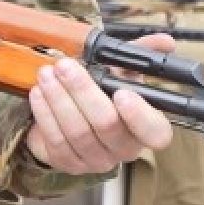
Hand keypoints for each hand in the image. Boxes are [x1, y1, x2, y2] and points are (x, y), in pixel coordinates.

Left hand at [24, 35, 175, 173]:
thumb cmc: (103, 93)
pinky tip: (39, 93)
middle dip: (83, 92)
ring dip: (59, 99)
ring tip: (47, 74)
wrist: (73, 114)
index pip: (155, 133)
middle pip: (106, 125)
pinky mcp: (68, 163)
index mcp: (145, 127)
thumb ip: (143, 54)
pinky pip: (56, 140)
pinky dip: (45, 113)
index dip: (140, 116)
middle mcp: (123, 148)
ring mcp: (96, 160)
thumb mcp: (123, 71)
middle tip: (66, 66)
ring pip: (77, 132)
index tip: (122, 93)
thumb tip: (165, 41)